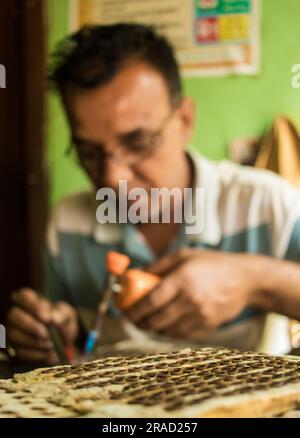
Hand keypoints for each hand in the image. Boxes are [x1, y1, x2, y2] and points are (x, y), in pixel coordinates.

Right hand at [7, 288, 77, 363]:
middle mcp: (18, 314)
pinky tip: (49, 353)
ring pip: (15, 334)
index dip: (33, 305)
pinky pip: (20, 351)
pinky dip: (37, 354)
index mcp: (31, 301)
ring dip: (35, 341)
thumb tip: (54, 318)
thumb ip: (62, 314)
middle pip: (14, 315)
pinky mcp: (16, 348)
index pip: (23, 296)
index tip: (47, 317)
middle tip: (47, 334)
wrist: (65, 341)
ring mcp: (15, 331)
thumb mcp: (67, 314)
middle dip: (31, 325)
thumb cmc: (62, 322)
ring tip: (51, 345)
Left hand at [125, 249, 255, 339]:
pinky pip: (182, 335)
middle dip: (140, 323)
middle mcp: (191, 299)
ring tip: (146, 322)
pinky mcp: (208, 325)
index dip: (134, 310)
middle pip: (157, 320)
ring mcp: (201, 315)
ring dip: (153, 329)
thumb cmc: (211, 263)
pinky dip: (169, 332)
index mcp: (183, 279)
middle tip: (132, 319)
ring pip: (168, 331)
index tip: (124, 313)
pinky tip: (165, 325)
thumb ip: (158, 266)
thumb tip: (134, 274)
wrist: (244, 279)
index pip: (151, 301)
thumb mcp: (183, 255)